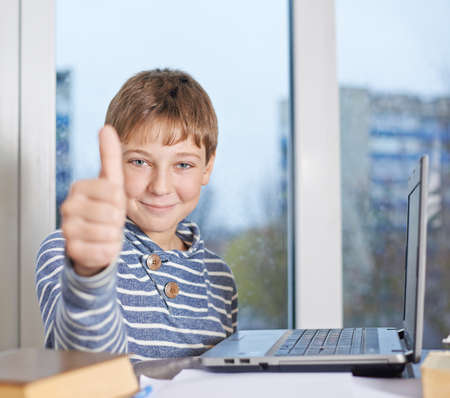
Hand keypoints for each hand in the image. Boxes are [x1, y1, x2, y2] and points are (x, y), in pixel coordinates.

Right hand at [61, 125, 125, 276]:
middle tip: (110, 220)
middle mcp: (68, 206)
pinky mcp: (72, 251)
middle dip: (119, 220)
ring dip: (115, 235)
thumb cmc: (106, 209)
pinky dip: (110, 250)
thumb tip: (106, 127)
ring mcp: (67, 229)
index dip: (121, 202)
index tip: (113, 203)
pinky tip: (102, 245)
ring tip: (106, 232)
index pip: (114, 192)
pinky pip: (104, 251)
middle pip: (113, 214)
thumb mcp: (112, 182)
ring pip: (109, 233)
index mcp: (79, 187)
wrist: (96, 240)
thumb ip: (109, 156)